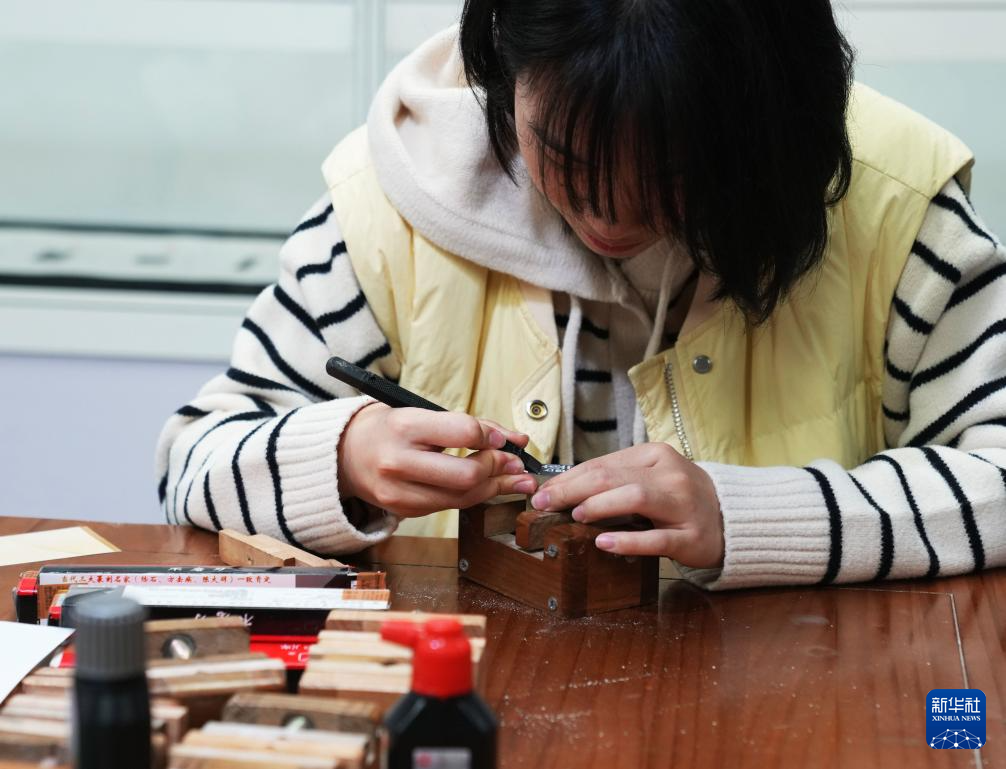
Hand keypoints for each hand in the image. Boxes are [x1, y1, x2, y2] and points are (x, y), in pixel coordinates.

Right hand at [338, 403, 538, 516]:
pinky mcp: (404, 511)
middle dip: (497, 469)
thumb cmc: (391, 429)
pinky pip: (450, 506)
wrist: (348, 454)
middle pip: (466, 475)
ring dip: (495, 487)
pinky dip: (473, 496)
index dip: (491, 437)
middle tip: (514, 462)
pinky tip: (488, 486)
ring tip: (515, 479)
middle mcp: (398, 462)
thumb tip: (515, 440)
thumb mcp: (423, 414)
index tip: (505, 440)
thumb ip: (469, 426)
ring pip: (462, 498)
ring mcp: (400, 493)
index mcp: (404, 427)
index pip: (463, 432)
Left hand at [529, 443, 723, 568]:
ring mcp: (683, 506)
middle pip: (613, 477)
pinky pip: (656, 539)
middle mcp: (670, 476)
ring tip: (574, 514)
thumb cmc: (680, 498)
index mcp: (656, 456)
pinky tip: (604, 542)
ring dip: (599, 505)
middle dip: (572, 489)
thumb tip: (565, 488)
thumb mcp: (651, 478)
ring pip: (635, 498)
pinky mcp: (691, 537)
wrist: (731, 518)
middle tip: (544, 503)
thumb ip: (615, 479)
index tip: (542, 491)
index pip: (603, 464)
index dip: (568, 478)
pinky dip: (628, 540)